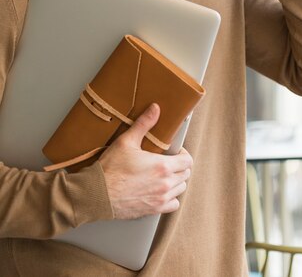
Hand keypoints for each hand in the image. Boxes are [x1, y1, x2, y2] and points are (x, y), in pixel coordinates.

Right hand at [99, 103, 192, 219]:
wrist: (98, 194)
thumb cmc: (111, 169)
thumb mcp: (126, 141)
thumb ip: (144, 123)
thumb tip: (155, 109)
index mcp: (162, 166)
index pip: (187, 161)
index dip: (183, 154)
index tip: (175, 152)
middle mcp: (165, 184)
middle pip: (185, 174)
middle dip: (180, 166)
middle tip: (168, 161)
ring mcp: (160, 199)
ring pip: (180, 189)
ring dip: (176, 181)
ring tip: (164, 175)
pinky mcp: (153, 210)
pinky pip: (172, 205)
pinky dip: (170, 198)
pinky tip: (160, 191)